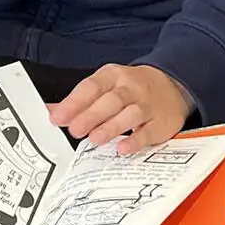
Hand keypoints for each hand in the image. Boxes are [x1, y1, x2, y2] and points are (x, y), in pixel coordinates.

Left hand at [51, 64, 191, 154]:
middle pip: (111, 100)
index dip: (74, 102)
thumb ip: (80, 100)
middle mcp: (131, 88)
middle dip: (91, 115)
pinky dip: (136, 140)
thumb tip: (52, 111)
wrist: (173, 85)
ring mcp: (148, 105)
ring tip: (94, 139)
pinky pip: (149, 131)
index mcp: (113, 76)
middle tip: (74, 130)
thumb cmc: (131, 89)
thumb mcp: (106, 86)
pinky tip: (123, 148)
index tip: (58, 117)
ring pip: (130, 114)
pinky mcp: (162, 122)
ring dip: (111, 126)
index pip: (91, 86)